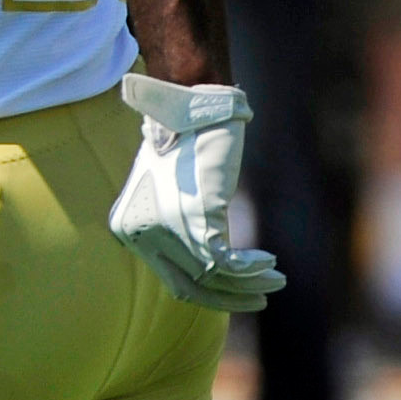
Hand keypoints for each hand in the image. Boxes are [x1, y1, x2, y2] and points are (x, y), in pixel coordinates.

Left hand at [107, 74, 285, 312]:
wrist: (189, 101)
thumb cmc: (178, 140)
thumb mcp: (165, 188)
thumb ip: (174, 225)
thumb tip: (201, 260)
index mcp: (127, 226)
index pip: (170, 276)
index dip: (207, 290)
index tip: (234, 289)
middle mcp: (140, 231)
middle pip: (189, 284)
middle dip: (227, 298)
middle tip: (258, 297)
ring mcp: (167, 225)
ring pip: (210, 278)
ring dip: (246, 286)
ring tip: (273, 282)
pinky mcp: (198, 213)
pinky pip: (224, 261)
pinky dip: (249, 269)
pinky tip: (267, 264)